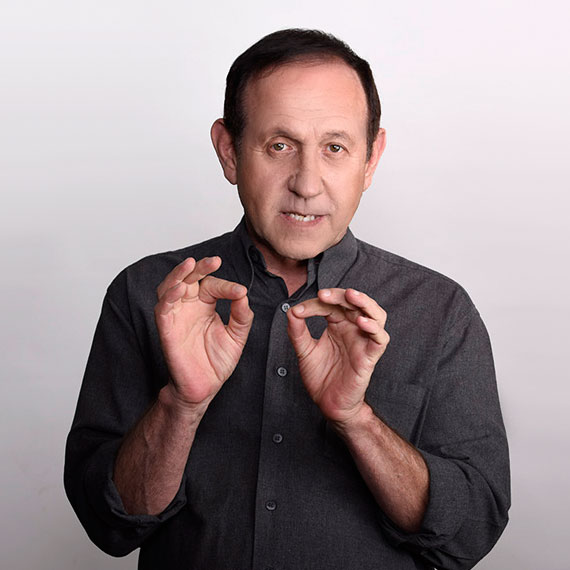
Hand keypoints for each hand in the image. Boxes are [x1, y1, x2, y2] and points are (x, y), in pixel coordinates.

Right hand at [154, 256, 252, 408]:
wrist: (204, 387)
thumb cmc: (216, 362)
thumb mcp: (237, 336)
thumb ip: (242, 315)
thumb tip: (243, 295)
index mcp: (205, 305)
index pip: (212, 285)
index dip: (226, 287)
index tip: (240, 293)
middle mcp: (189, 307)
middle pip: (188, 278)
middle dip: (199, 267)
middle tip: (214, 261)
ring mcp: (176, 316)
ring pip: (170, 287)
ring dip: (178, 275)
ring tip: (190, 265)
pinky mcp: (166, 329)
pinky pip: (162, 309)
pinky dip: (168, 297)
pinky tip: (178, 289)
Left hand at [287, 288, 388, 423]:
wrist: (328, 403)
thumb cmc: (321, 376)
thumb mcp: (304, 350)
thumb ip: (297, 331)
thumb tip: (291, 310)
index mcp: (338, 324)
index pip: (332, 305)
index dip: (316, 304)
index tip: (299, 311)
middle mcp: (353, 329)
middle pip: (356, 303)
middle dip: (341, 295)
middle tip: (324, 294)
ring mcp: (363, 341)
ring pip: (376, 315)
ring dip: (365, 303)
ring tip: (352, 296)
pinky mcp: (370, 356)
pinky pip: (380, 339)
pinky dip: (374, 328)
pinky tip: (361, 322)